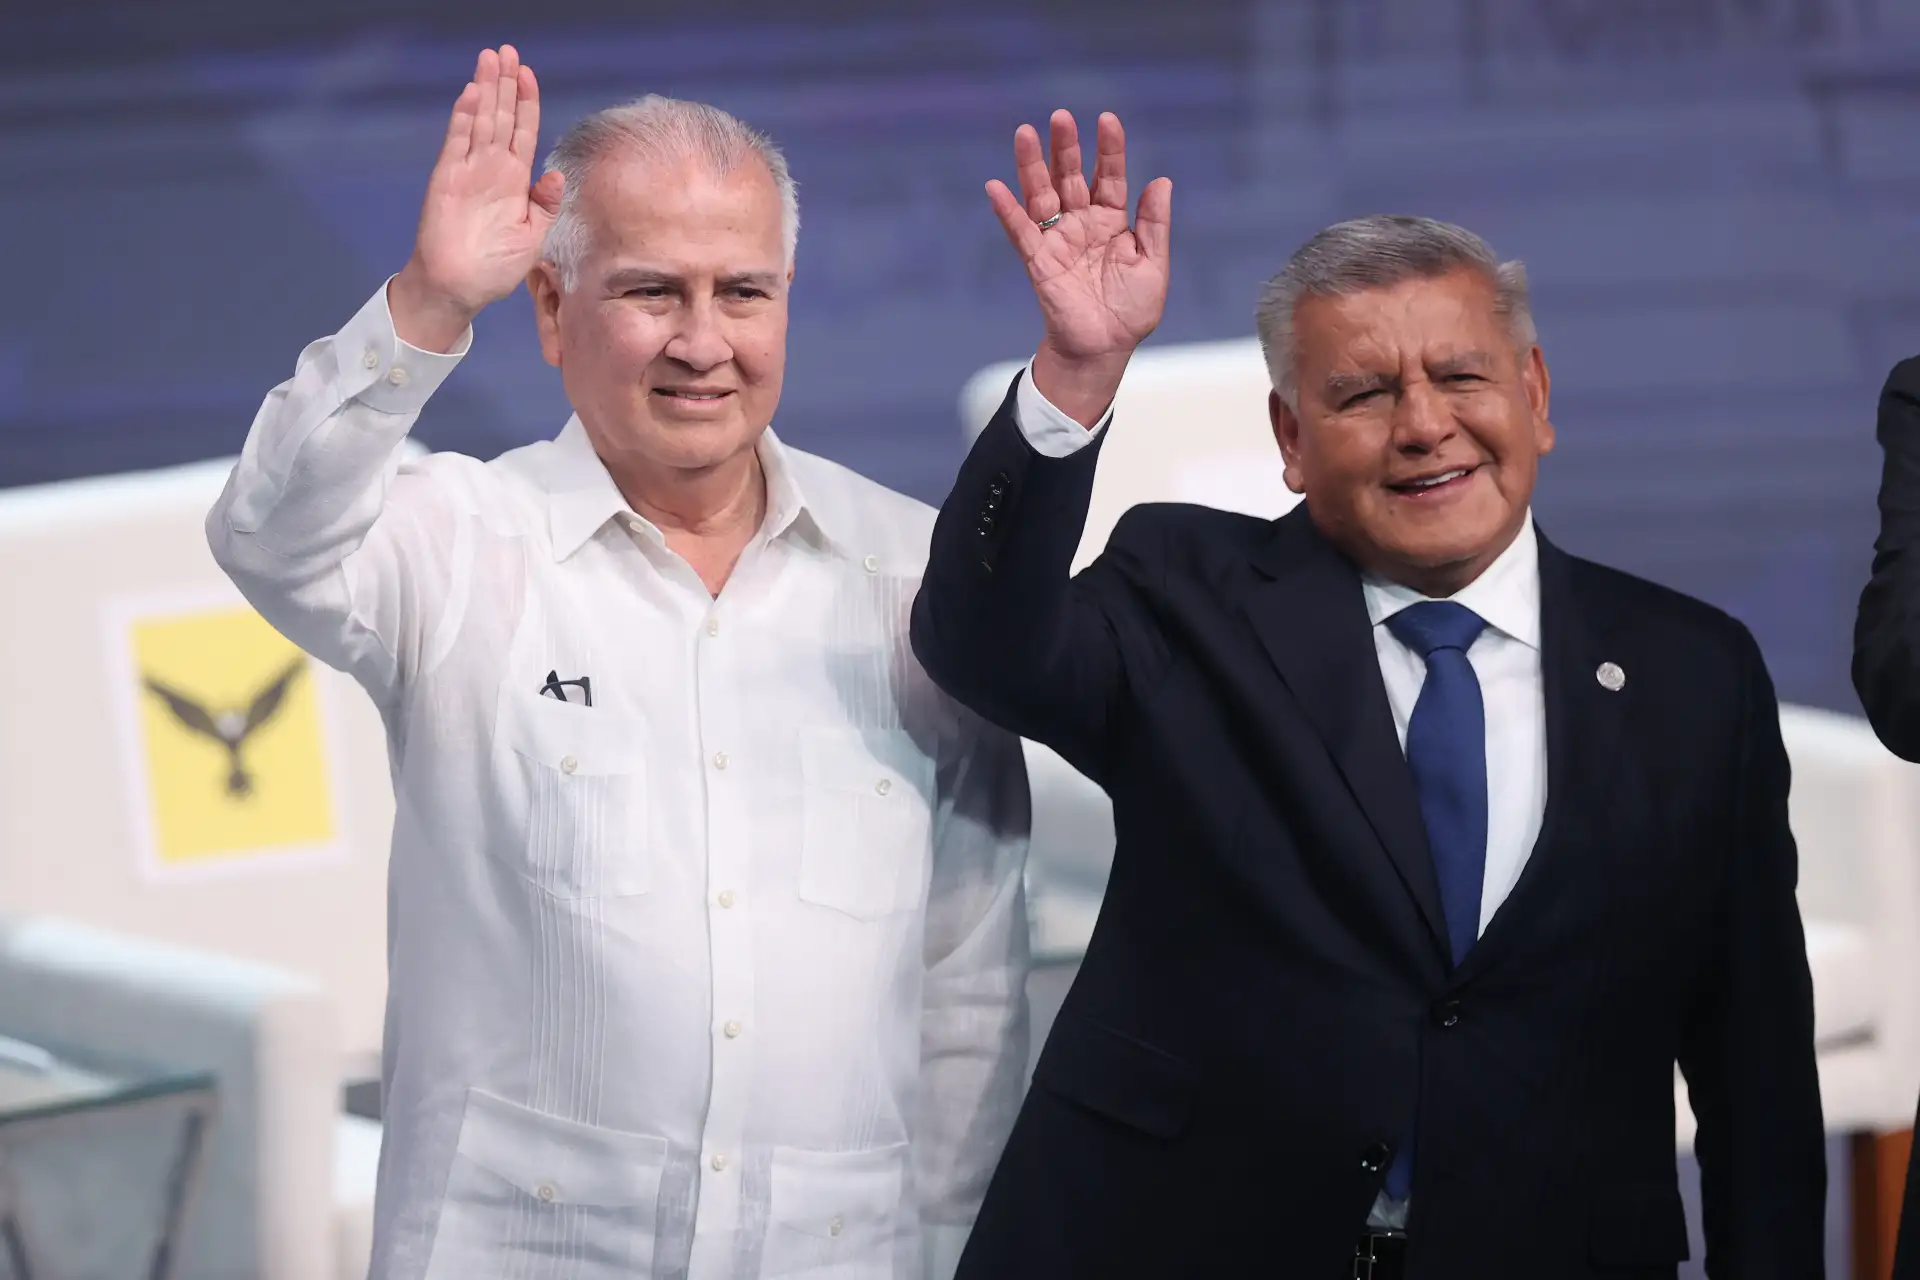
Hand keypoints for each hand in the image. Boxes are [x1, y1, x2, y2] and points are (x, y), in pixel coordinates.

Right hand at [389, 45, 564, 351]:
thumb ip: (544, 206)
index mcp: (516, 181)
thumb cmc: (495, 268)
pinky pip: (457, 141)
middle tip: (507, 51)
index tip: (529, 74)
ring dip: (486, 89)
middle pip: (502, 116)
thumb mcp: (532, 238)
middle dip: (505, 83)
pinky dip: (464, 117)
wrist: (459, 287)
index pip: (524, 132)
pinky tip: (473, 93)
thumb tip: (556, 176)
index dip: (527, 102)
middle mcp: (493, 168)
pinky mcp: (447, 178)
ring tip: (490, 58)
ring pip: (480, 120)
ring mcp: (468, 170)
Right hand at [986, 110, 1170, 425]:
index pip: (1110, 176)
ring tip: (1024, 134)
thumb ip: (1155, 224)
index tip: (1108, 120)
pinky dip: (1008, 212)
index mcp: (1112, 221)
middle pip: (1070, 177)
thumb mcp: (1154, 265)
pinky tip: (996, 188)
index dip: (1109, 149)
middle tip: (1060, 116)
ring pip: (1042, 196)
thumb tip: (1161, 180)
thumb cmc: (1131, 310)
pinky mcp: (1038, 262)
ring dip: (1031, 166)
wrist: (1106, 348)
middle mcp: (1082, 224)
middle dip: (1065, 147)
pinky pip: (1021, 233)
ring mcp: (1058, 241)